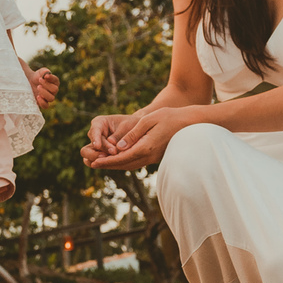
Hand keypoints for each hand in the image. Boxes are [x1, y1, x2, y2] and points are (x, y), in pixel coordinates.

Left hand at [29, 67, 59, 108]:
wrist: (28, 82)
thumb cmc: (36, 77)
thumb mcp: (40, 72)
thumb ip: (44, 71)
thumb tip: (47, 73)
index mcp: (54, 82)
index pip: (56, 80)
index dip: (51, 78)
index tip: (45, 76)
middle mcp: (53, 91)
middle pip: (55, 90)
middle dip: (47, 85)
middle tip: (39, 80)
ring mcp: (48, 98)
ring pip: (51, 98)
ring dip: (44, 93)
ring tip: (38, 87)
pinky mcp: (43, 103)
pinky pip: (46, 106)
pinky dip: (42, 102)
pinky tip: (38, 96)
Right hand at [80, 114, 139, 167]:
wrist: (138, 131)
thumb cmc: (132, 125)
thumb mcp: (128, 126)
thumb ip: (119, 134)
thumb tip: (111, 142)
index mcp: (99, 123)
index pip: (94, 130)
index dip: (95, 139)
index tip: (98, 146)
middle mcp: (95, 135)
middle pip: (87, 148)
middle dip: (95, 154)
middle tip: (111, 154)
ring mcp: (97, 147)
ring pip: (89, 157)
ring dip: (98, 160)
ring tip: (112, 160)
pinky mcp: (101, 155)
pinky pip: (96, 163)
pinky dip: (102, 164)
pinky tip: (111, 164)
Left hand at [84, 107, 201, 170]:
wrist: (189, 123)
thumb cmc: (169, 118)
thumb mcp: (149, 120)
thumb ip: (133, 134)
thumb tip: (119, 147)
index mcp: (146, 147)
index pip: (122, 157)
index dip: (107, 161)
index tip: (94, 163)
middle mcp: (149, 156)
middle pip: (124, 164)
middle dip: (108, 165)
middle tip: (92, 164)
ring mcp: (153, 158)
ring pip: (131, 164)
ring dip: (116, 164)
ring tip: (102, 163)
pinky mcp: (155, 156)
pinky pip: (137, 162)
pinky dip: (125, 162)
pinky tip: (118, 158)